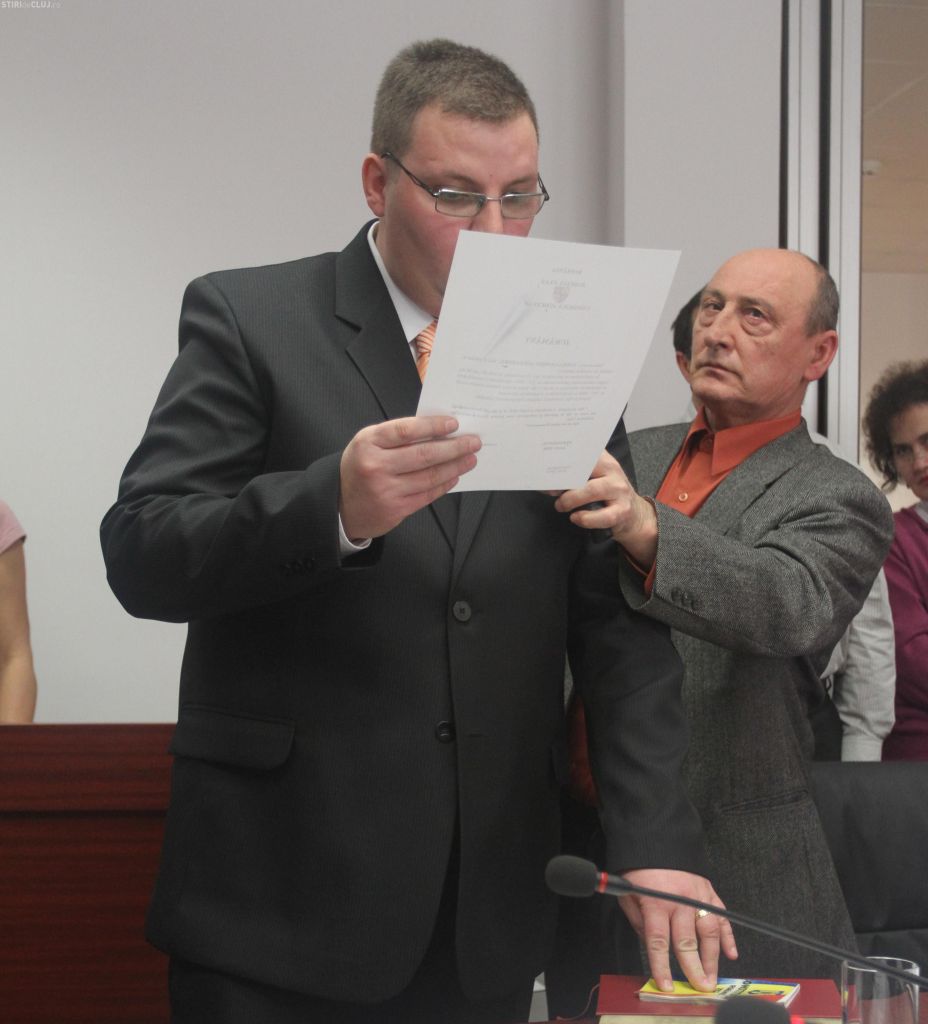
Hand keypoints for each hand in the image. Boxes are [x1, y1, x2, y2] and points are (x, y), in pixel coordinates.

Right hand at [339, 416, 479, 539]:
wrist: (340, 505)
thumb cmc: (360, 467)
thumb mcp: (368, 444)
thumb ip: (396, 436)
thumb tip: (437, 431)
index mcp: (368, 442)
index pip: (406, 430)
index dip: (433, 426)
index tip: (454, 424)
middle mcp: (375, 466)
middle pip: (423, 454)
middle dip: (454, 447)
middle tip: (474, 442)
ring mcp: (386, 490)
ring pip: (429, 476)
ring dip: (455, 466)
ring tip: (470, 459)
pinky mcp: (395, 509)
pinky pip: (427, 495)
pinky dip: (444, 484)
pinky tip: (454, 476)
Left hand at [554, 451, 657, 566]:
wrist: (633, 514)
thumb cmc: (605, 495)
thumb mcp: (592, 479)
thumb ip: (573, 476)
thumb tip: (548, 482)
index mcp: (602, 459)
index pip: (583, 452)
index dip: (564, 458)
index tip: (549, 466)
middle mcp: (613, 471)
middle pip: (586, 470)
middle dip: (564, 481)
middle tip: (552, 491)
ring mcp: (619, 490)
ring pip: (593, 490)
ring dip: (571, 499)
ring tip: (561, 506)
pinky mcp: (623, 511)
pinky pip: (603, 515)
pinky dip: (586, 518)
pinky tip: (576, 518)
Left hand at [617, 868, 737, 991]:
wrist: (655, 838)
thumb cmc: (639, 869)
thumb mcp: (628, 894)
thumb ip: (639, 921)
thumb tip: (651, 944)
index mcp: (656, 903)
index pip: (659, 942)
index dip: (662, 967)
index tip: (666, 987)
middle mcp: (679, 901)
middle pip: (687, 941)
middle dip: (694, 968)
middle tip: (700, 988)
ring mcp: (697, 896)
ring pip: (708, 932)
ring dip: (712, 958)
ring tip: (713, 978)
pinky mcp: (709, 890)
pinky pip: (721, 916)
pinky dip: (728, 936)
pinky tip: (731, 953)